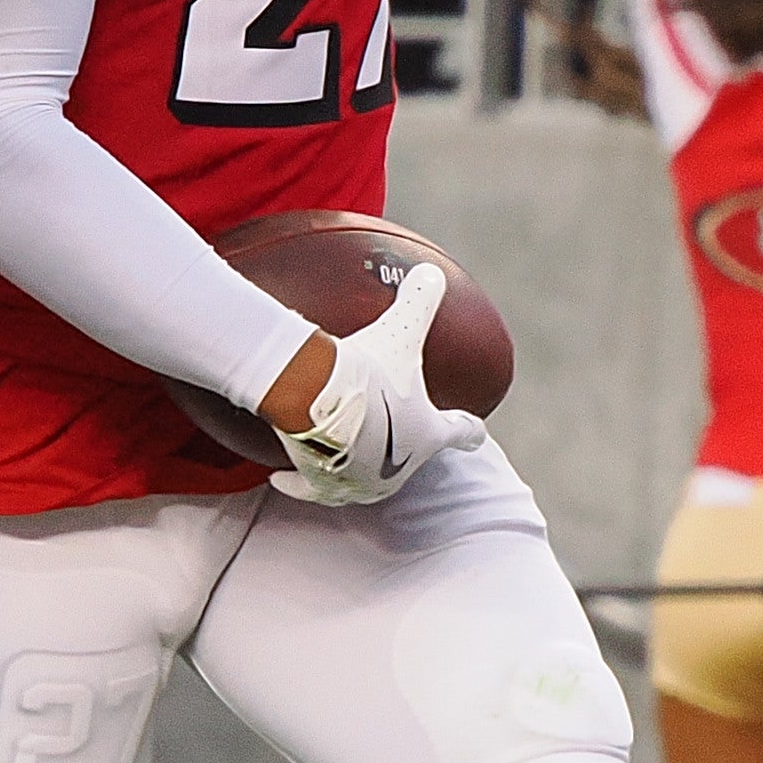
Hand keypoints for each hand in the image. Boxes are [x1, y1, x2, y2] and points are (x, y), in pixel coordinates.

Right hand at [266, 260, 489, 506]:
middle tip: (394, 433)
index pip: (462, 433)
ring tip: (348, 454)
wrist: (315, 401)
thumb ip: (421, 301)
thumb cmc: (366, 368)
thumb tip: (431, 273)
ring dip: (358, 465)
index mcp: (429, 435)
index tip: (475, 431)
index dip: (468, 429)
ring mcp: (363, 483)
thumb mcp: (400, 329)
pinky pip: (314, 489)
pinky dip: (302, 482)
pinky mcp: (325, 487)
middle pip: (411, 459)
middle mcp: (401, 468)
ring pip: (365, 478)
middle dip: (404, 446)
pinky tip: (287, 477)